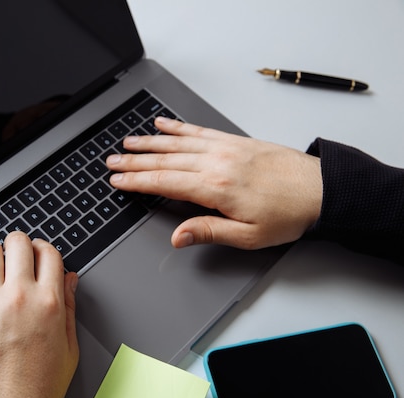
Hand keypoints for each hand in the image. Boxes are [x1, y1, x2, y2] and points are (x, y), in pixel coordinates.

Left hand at [0, 232, 78, 397]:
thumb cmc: (37, 388)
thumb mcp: (68, 348)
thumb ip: (69, 306)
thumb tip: (69, 278)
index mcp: (48, 304)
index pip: (48, 252)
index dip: (45, 249)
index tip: (40, 255)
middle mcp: (18, 298)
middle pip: (18, 242)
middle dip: (21, 246)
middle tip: (18, 258)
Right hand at [107, 117, 322, 249]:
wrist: (321, 190)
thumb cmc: (287, 215)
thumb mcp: (247, 236)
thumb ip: (208, 232)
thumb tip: (177, 237)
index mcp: (215, 188)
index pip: (164, 182)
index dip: (136, 182)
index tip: (117, 181)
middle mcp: (216, 163)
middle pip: (164, 160)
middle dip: (134, 161)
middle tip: (111, 162)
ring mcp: (225, 148)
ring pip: (177, 143)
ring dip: (149, 143)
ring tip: (127, 143)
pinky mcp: (235, 141)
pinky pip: (199, 131)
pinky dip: (179, 128)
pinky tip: (163, 125)